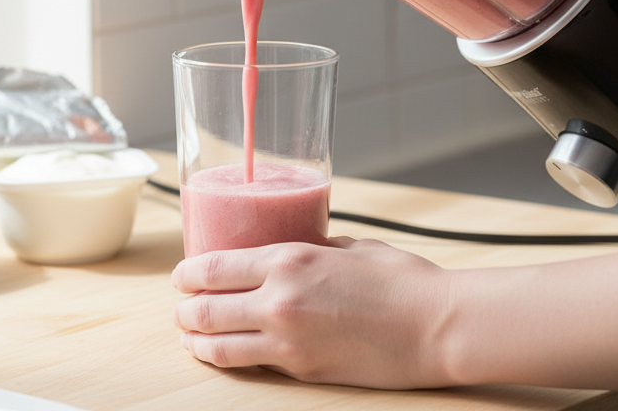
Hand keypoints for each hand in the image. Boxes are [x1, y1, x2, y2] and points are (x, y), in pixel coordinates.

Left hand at [171, 237, 454, 388]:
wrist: (435, 327)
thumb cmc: (402, 281)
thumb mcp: (351, 247)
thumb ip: (312, 249)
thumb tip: (290, 251)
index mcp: (288, 261)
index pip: (212, 267)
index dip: (187, 274)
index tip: (181, 276)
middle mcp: (279, 301)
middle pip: (203, 309)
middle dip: (183, 309)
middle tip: (181, 307)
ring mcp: (287, 341)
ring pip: (216, 346)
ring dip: (194, 341)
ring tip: (189, 336)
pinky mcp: (301, 370)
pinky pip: (250, 364)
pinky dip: (227, 358)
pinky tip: (224, 353)